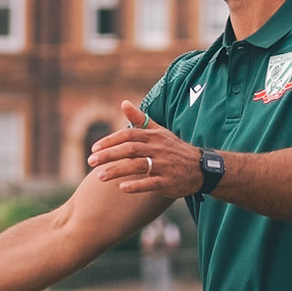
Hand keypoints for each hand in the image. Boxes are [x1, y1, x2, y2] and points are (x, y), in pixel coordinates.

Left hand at [87, 100, 203, 196]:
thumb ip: (140, 119)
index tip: (94, 149)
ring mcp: (164, 165)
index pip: (128, 134)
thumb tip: (123, 102)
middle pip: (130, 149)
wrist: (201, 167)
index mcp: (154, 136)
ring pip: (138, 166)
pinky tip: (122, 188)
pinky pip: (151, 183)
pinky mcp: (169, 181)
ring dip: (118, 170)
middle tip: (90, 162)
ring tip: (99, 177)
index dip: (110, 141)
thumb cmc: (174, 148)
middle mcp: (158, 148)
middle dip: (109, 155)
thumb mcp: (159, 131)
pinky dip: (137, 185)